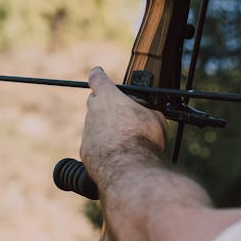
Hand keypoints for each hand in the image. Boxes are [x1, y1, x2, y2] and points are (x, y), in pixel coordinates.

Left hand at [80, 67, 168, 182]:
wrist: (128, 167)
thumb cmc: (143, 139)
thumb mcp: (155, 118)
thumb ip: (147, 110)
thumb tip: (152, 113)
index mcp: (109, 97)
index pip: (98, 78)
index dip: (98, 75)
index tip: (97, 73)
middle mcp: (93, 112)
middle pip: (94, 102)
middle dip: (104, 105)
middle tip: (120, 113)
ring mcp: (87, 132)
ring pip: (94, 125)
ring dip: (106, 129)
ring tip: (124, 140)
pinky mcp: (85, 151)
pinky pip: (94, 145)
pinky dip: (103, 148)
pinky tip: (117, 155)